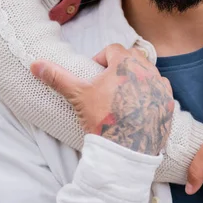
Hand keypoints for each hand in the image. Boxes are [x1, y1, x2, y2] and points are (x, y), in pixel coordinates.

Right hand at [31, 44, 173, 155]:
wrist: (125, 153)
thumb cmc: (102, 120)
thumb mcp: (78, 96)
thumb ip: (57, 77)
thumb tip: (34, 64)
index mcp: (126, 62)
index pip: (112, 49)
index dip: (101, 58)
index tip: (95, 74)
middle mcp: (147, 70)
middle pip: (133, 57)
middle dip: (120, 66)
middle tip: (108, 84)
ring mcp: (160, 86)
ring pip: (148, 72)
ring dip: (136, 78)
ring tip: (123, 96)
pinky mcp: (168, 103)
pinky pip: (160, 90)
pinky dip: (151, 93)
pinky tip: (139, 106)